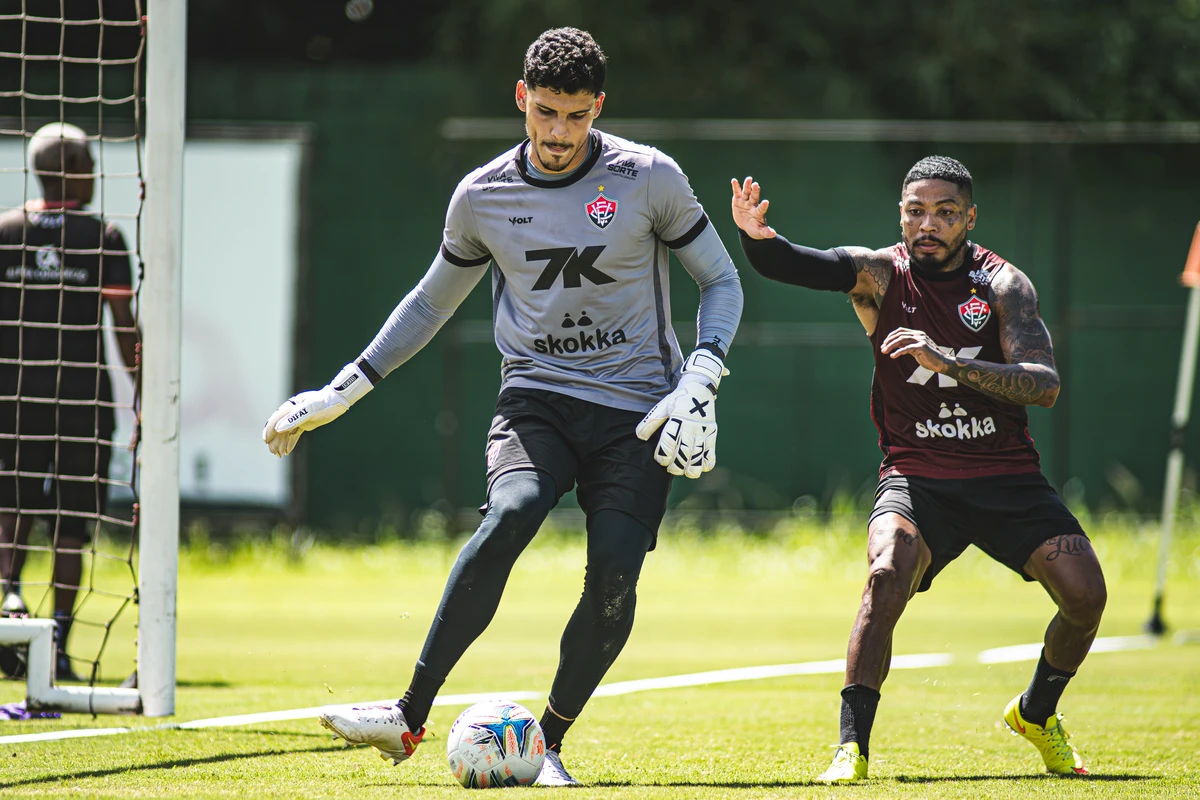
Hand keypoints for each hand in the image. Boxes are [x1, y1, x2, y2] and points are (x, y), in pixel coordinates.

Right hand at [262, 362, 372, 456]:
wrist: (336, 401)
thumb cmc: (323, 403)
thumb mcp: (310, 410)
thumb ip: (294, 418)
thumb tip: (279, 428)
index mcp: (290, 406)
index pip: (276, 419)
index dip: (270, 430)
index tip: (266, 441)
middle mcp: (292, 412)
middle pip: (279, 427)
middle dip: (275, 440)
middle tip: (273, 452)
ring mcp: (298, 418)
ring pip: (285, 432)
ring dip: (281, 443)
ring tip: (280, 455)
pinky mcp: (304, 424)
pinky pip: (294, 434)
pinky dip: (290, 442)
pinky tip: (287, 451)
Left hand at [636, 350, 726, 478]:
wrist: (700, 388)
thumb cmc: (678, 399)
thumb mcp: (663, 406)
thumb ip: (651, 422)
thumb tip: (640, 437)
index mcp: (677, 418)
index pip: (669, 442)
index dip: (663, 455)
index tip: (660, 460)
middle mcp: (691, 426)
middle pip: (683, 452)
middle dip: (676, 465)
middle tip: (671, 469)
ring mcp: (704, 430)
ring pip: (698, 455)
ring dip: (691, 468)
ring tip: (685, 472)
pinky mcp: (712, 433)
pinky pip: (711, 452)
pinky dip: (707, 463)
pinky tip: (700, 468)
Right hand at [730, 176, 775, 239]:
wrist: (746, 225)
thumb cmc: (755, 228)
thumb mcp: (760, 232)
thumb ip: (766, 232)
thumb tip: (773, 234)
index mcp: (758, 212)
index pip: (761, 208)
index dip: (763, 206)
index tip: (766, 202)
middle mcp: (752, 204)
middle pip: (754, 197)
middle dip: (755, 191)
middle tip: (756, 185)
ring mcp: (745, 201)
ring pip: (746, 192)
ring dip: (747, 186)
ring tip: (749, 179)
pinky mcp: (738, 200)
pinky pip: (737, 193)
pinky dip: (735, 187)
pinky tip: (734, 181)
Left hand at [880, 327, 951, 372]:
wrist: (941, 362)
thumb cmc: (928, 357)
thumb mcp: (915, 350)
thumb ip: (906, 346)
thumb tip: (894, 345)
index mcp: (917, 333)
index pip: (900, 331)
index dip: (890, 336)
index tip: (883, 344)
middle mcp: (919, 334)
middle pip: (899, 335)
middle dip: (889, 341)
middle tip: (882, 349)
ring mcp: (921, 340)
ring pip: (902, 340)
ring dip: (891, 346)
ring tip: (884, 352)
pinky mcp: (922, 347)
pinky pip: (907, 348)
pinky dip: (898, 352)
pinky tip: (893, 356)